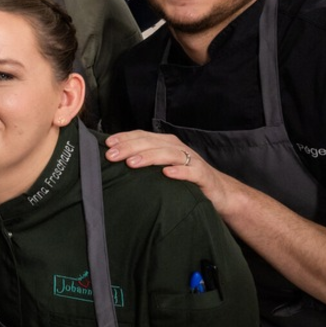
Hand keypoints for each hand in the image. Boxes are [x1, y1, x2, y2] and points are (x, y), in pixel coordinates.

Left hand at [105, 129, 235, 213]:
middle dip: (129, 148)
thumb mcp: (161, 166)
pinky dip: (179, 171)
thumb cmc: (184, 177)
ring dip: (149, 157)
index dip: (124, 138)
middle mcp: (177, 148)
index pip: (141, 136)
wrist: (218, 191)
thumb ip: (143, 161)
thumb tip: (115, 160)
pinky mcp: (202, 175)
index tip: (107, 145)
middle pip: (151, 143)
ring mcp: (191, 160)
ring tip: (132, 163)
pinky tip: (166, 174)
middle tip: (112, 155)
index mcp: (165, 143)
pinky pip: (190, 172)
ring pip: (168, 154)